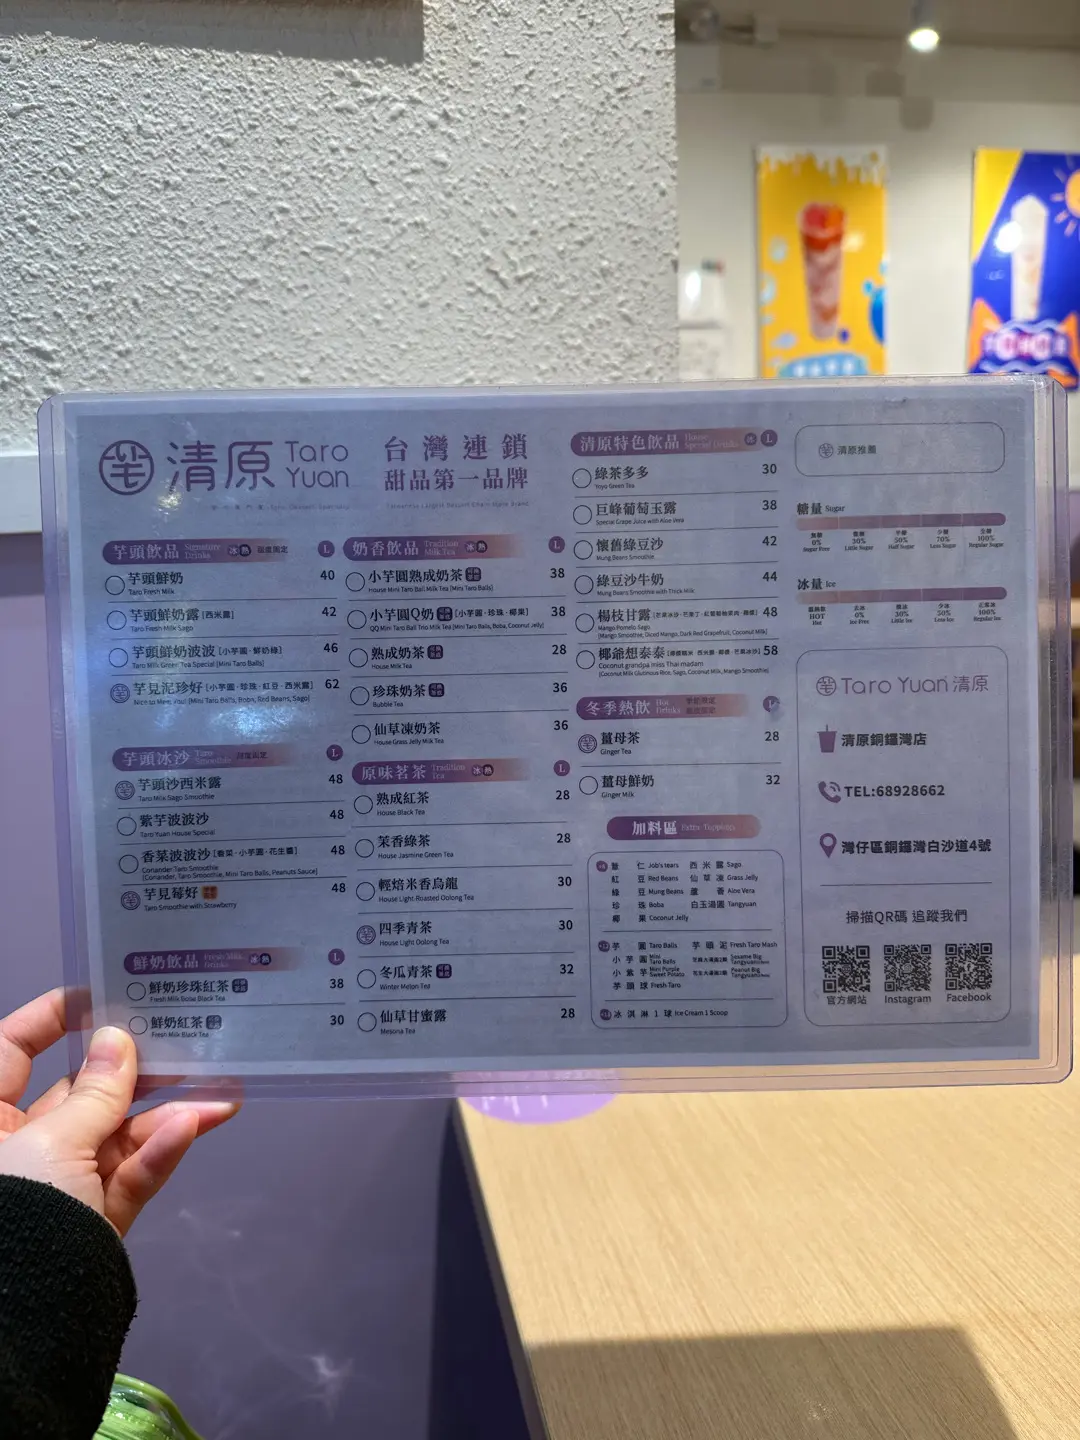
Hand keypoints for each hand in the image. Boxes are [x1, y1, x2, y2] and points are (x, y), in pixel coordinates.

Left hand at [0, 989, 239, 1235]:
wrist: (19, 1326)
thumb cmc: (15, 1209)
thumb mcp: (52, 1142)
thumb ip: (95, 1091)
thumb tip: (117, 1039)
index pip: (11, 1051)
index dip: (51, 1019)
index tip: (101, 996)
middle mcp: (13, 1149)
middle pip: (76, 1095)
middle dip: (132, 1074)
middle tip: (181, 1042)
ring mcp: (55, 1188)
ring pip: (112, 1138)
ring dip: (163, 1116)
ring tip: (217, 1095)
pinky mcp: (89, 1223)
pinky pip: (125, 1179)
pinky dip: (158, 1155)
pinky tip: (192, 1126)